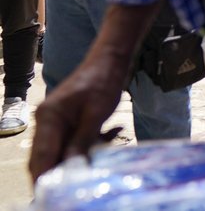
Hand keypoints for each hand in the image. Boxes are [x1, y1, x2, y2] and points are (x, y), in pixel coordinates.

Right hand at [29, 53, 127, 180]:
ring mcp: (55, 122)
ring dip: (77, 159)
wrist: (109, 61)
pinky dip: (87, 146)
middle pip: (46, 157)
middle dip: (58, 173)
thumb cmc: (103, 82)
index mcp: (49, 117)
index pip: (42, 155)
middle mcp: (46, 121)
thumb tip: (70, 167)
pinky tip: (111, 133)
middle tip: (74, 188)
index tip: (51, 194)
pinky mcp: (67, 122)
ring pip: (60, 151)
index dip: (45, 177)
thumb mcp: (96, 114)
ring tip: (98, 160)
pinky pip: (71, 142)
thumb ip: (82, 141)